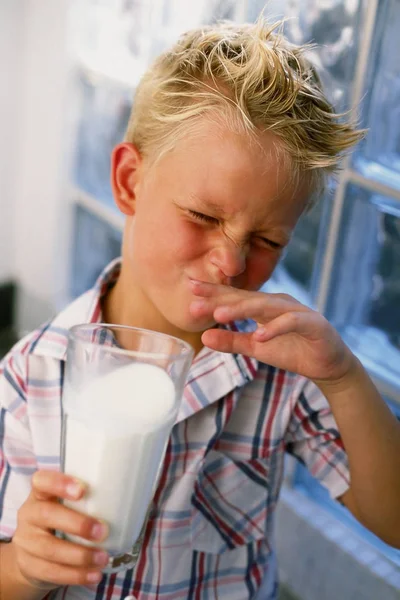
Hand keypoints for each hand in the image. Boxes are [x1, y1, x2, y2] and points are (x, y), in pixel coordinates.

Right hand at [11, 470, 108, 591]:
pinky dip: (76, 575)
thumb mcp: (65, 505)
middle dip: (77, 524)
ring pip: (50, 549)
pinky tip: (94, 575)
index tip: (82, 490)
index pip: (42, 481)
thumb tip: (130, 496)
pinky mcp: (29, 565)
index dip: (59, 483)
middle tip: (103, 531)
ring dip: (80, 556)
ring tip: (103, 558)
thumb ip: (87, 499)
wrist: (32, 553)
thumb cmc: (60, 520)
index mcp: (40, 494)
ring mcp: (26, 541)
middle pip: (46, 515)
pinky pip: (51, 572)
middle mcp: (29, 514)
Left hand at [190, 282, 355, 385]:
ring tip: (219, 315)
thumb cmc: (292, 350)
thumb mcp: (257, 348)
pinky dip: (275, 328)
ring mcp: (295, 311)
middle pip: (246, 298)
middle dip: (220, 299)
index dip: (212, 293)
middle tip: (195, 301)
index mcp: (263, 306)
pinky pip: (291, 322)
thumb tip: (203, 338)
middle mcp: (278, 303)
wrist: (329, 364)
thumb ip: (233, 342)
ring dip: (242, 310)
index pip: (234, 297)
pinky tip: (259, 336)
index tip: (188, 288)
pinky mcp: (312, 324)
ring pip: (266, 306)